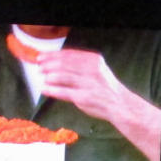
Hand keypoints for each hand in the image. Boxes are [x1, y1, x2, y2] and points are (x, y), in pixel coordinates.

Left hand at [37, 48, 160, 160]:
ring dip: (49, 77)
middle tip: (40, 67)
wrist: (121, 105)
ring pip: (61, 76)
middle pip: (63, 64)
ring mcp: (88, 84)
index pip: (69, 54)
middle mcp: (91, 70)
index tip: (41, 57)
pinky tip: (44, 89)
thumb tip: (55, 62)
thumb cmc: (106, 88)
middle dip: (48, 65)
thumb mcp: (97, 71)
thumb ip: (80, 66)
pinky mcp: (84, 97)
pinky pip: (63, 92)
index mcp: (94, 60)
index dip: (52, 55)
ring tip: (43, 78)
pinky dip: (51, 90)